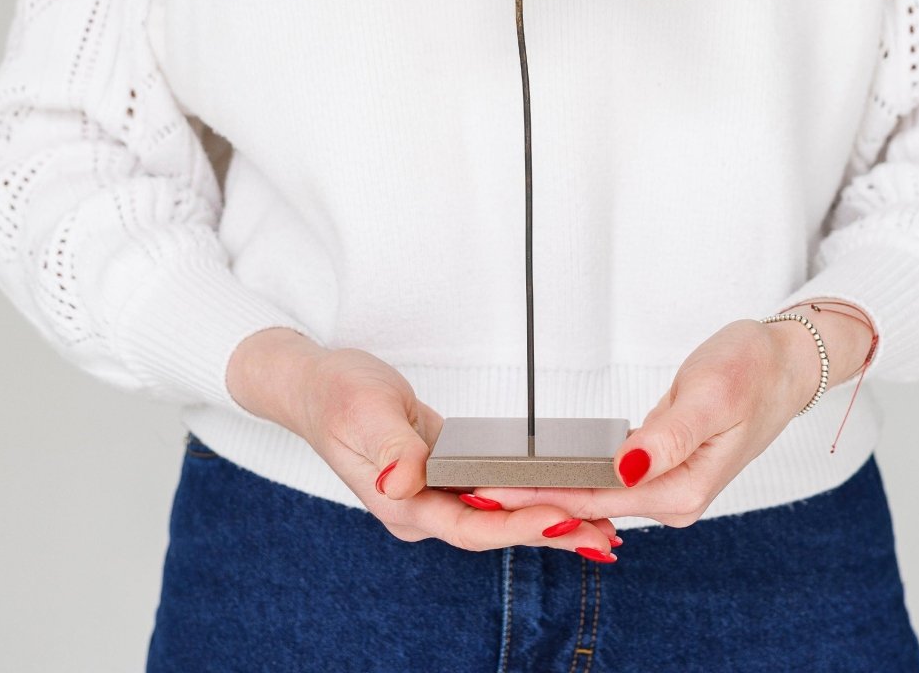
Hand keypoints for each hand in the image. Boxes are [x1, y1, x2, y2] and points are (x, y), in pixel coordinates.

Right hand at [226, 328, 619, 555]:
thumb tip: (405, 483)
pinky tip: (557, 493)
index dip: (518, 526)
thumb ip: (389, 449)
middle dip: (549, 532)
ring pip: (498, 514)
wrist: (314, 383)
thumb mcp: (361, 412)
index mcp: (401, 504)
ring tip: (598, 525)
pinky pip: (491, 491)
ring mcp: (431, 493)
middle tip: (603, 535)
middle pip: (494, 529)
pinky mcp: (442, 473)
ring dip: (546, 518)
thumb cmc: (334, 394)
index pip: (471, 526)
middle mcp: (420, 508)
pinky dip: (525, 494)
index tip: (563, 520)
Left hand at [470, 306, 875, 527]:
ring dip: (548, 488)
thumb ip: (668, 437)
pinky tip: (542, 470)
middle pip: (589, 504)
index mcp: (684, 489)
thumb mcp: (711, 396)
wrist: (785, 362)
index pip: (595, 500)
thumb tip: (625, 469)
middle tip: (473, 486)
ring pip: (595, 493)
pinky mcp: (663, 467)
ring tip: (493, 480)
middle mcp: (674, 497)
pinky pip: (608, 478)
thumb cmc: (753, 371)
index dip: (539, 494)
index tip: (492, 488)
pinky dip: (573, 474)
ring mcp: (668, 485)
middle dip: (531, 498)